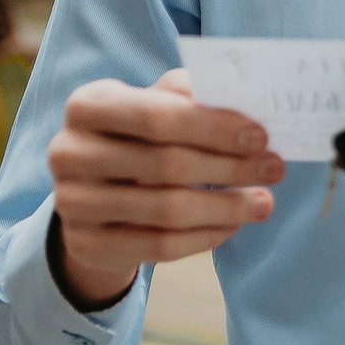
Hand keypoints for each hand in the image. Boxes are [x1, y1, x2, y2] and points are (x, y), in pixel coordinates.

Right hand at [48, 70, 282, 307]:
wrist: (93, 191)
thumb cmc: (136, 137)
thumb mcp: (154, 105)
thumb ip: (191, 97)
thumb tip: (245, 99)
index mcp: (87, 105)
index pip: (157, 116)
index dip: (213, 127)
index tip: (260, 136)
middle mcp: (69, 152)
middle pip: (166, 165)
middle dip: (230, 167)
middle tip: (274, 169)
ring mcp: (72, 203)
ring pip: (167, 211)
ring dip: (226, 207)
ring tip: (263, 202)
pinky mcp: (86, 245)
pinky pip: (159, 247)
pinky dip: (204, 237)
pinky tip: (232, 225)